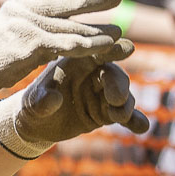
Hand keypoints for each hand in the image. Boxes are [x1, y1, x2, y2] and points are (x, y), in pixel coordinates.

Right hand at [0, 0, 123, 128]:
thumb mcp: (11, 24)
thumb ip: (32, 14)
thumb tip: (57, 4)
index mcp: (18, 2)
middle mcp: (22, 10)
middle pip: (64, 2)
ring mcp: (26, 27)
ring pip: (70, 25)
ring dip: (98, 26)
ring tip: (121, 25)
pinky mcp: (31, 47)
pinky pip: (68, 45)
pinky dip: (90, 45)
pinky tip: (107, 45)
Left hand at [0, 39, 149, 158]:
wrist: (38, 125)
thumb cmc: (33, 105)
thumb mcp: (32, 104)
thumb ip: (42, 101)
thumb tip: (54, 99)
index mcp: (75, 62)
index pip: (95, 52)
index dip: (111, 49)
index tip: (127, 48)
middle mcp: (92, 74)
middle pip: (113, 74)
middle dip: (119, 85)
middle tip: (116, 99)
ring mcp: (102, 93)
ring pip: (123, 95)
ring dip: (125, 105)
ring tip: (119, 116)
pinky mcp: (108, 112)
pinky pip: (126, 116)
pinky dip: (135, 120)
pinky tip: (142, 127)